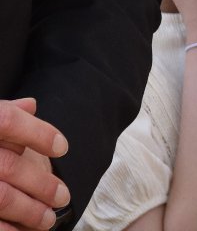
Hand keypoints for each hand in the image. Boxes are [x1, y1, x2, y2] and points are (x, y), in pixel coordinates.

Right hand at [0, 99, 68, 230]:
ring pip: (1, 197)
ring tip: (47, 218)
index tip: (62, 147)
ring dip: (29, 211)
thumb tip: (30, 106)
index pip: (6, 120)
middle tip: (62, 196)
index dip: (38, 132)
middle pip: (9, 166)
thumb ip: (2, 114)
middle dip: (42, 184)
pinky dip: (6, 229)